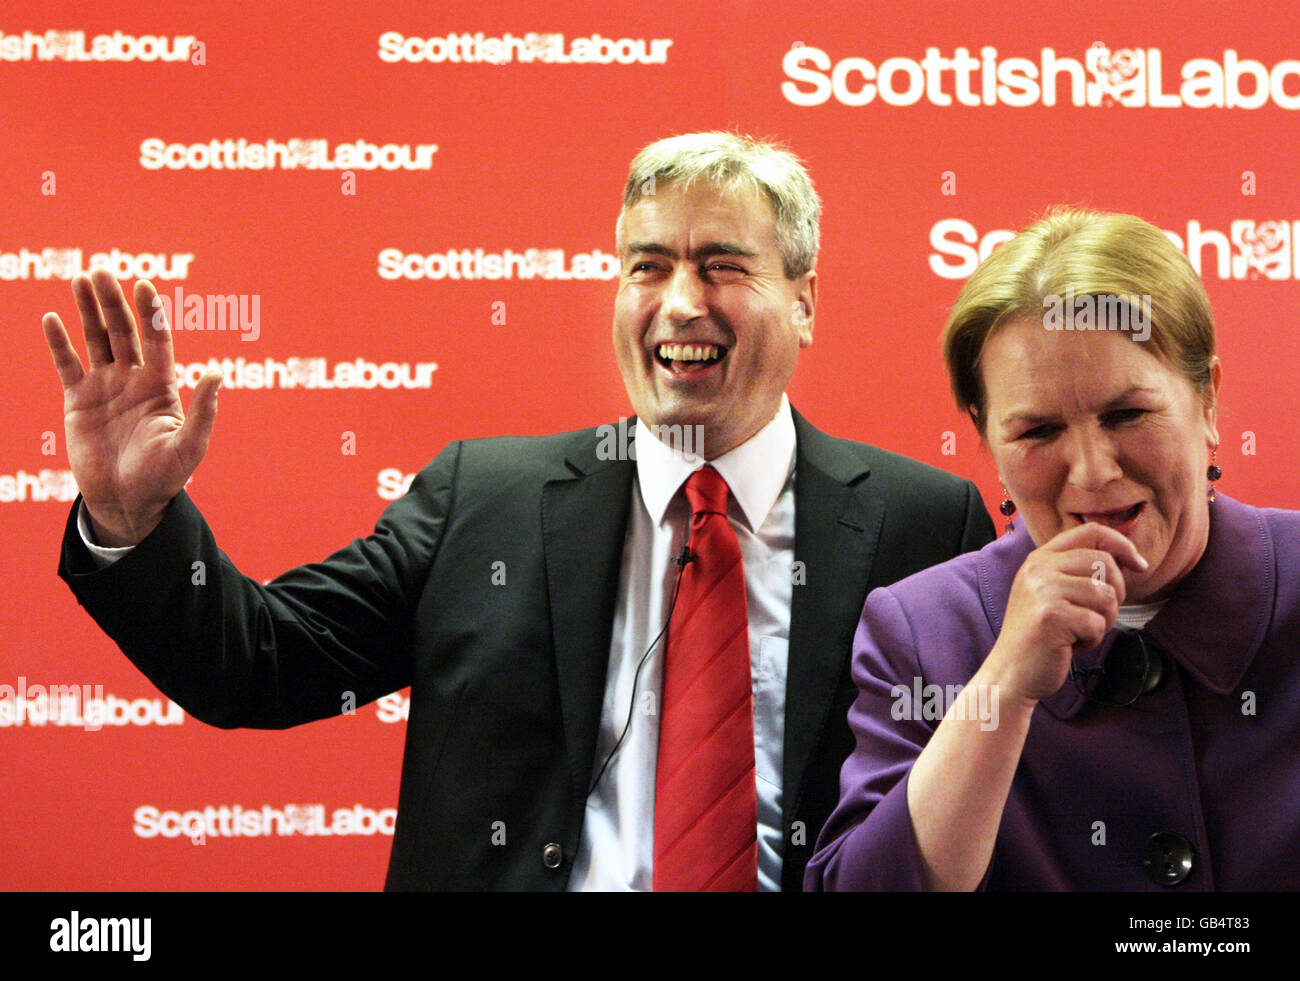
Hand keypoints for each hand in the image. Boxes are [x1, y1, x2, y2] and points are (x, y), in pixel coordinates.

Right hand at [41, 269, 220, 545]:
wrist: (128, 500)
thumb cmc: (165, 476)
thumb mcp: (190, 445)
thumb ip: (204, 410)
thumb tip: (220, 373)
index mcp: (162, 385)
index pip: (156, 340)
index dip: (150, 313)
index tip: (144, 285)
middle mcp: (133, 379)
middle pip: (124, 331)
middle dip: (113, 301)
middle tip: (102, 271)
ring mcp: (104, 386)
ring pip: (96, 339)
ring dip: (88, 310)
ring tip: (81, 278)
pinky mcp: (78, 400)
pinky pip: (67, 364)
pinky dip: (59, 342)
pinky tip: (52, 318)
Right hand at [984, 522, 1149, 704]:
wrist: (1011, 671)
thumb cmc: (1040, 635)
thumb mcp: (1051, 591)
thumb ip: (1078, 571)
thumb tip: (1129, 559)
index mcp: (1040, 558)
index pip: (1091, 532)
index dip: (1123, 544)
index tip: (1139, 565)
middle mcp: (1039, 568)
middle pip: (1105, 563)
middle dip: (1115, 594)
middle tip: (1095, 616)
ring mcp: (1043, 590)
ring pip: (1106, 595)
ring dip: (1102, 620)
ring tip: (1078, 631)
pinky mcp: (1052, 616)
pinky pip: (1097, 623)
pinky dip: (1092, 639)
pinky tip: (1070, 645)